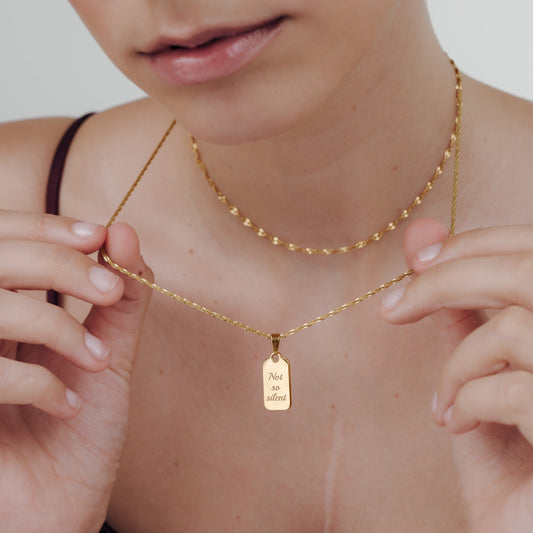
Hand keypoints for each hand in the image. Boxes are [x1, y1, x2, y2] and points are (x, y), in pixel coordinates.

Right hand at [0, 211, 151, 532]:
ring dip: (56, 327)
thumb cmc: (83, 432)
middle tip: (110, 290)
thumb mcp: (112, 354)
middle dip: (58, 263)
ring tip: (97, 361)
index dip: (48, 228)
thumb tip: (123, 231)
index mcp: (7, 312)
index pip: (8, 240)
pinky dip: (36, 384)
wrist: (65, 508)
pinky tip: (68, 407)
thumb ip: (122, 298)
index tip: (101, 236)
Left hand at [381, 218, 532, 531]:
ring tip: (443, 403)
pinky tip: (458, 425)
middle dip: (445, 281)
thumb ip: (460, 306)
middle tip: (392, 309)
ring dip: (456, 365)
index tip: (417, 258)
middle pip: (525, 272)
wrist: (520, 530)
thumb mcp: (480, 368)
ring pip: (511, 331)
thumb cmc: (506, 451)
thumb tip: (419, 238)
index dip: (476, 242)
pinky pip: (512, 389)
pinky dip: (466, 402)